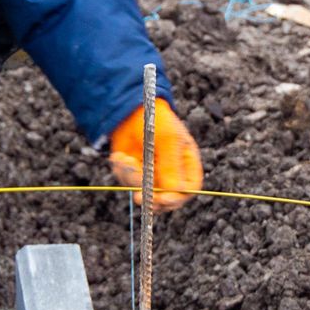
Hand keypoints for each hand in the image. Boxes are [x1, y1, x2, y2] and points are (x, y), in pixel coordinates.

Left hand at [109, 98, 202, 212]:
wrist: (128, 111)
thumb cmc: (155, 121)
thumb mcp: (168, 139)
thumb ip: (171, 165)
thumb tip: (175, 191)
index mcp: (187, 163)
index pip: (189, 189)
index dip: (178, 197)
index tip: (163, 198)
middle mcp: (172, 173)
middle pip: (167, 199)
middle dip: (152, 198)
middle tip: (139, 197)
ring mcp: (153, 175)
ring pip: (145, 192)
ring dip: (133, 179)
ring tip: (126, 159)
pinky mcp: (135, 174)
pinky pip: (128, 184)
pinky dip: (122, 172)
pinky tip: (120, 157)